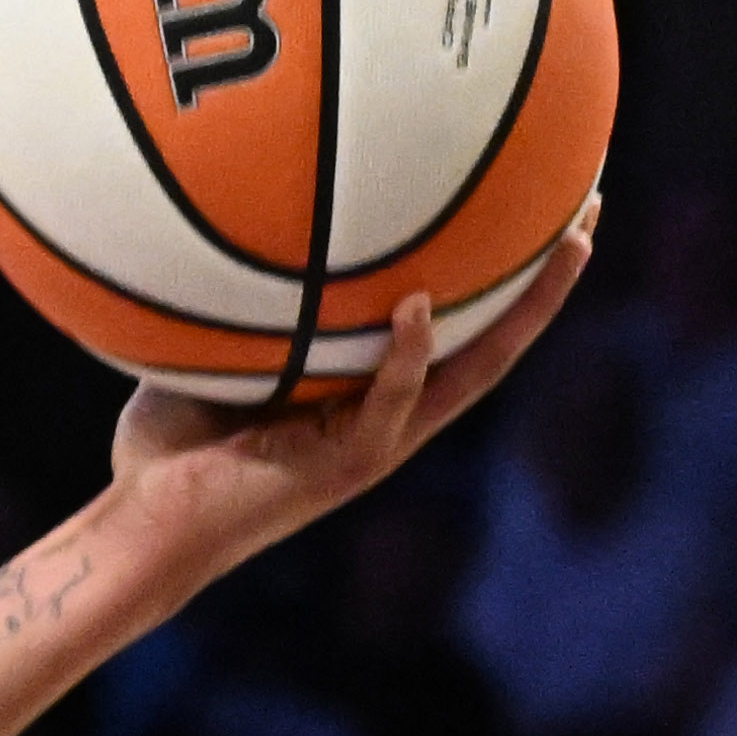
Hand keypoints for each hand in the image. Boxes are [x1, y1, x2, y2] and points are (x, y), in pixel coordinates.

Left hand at [102, 198, 599, 575]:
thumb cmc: (167, 445)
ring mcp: (378, 442)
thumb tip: (217, 219)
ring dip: (522, 311)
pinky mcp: (348, 464)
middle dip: (546, 280)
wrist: (147, 527)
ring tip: (565, 245)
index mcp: (370, 396)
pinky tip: (420, 306)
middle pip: (495, 342)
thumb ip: (234, 306)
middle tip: (588, 209)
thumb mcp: (207, 355)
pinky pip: (388, 402)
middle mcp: (393, 418)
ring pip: (475, 372)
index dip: (496, 278)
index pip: (455, 328)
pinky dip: (405, 356)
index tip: (534, 208)